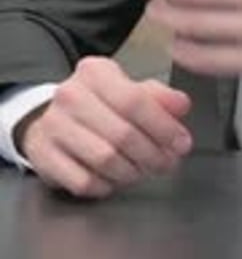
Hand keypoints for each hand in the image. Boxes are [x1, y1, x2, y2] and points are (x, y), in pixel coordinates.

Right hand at [17, 57, 191, 198]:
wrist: (49, 118)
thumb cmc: (97, 105)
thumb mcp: (127, 89)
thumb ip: (158, 97)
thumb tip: (182, 105)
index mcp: (95, 73)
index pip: (135, 101)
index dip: (163, 126)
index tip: (181, 142)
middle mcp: (71, 95)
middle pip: (123, 134)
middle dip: (153, 154)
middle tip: (167, 163)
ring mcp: (54, 126)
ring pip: (105, 160)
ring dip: (132, 172)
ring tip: (142, 170)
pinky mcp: (43, 156)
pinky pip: (84, 182)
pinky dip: (106, 186)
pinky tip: (114, 178)